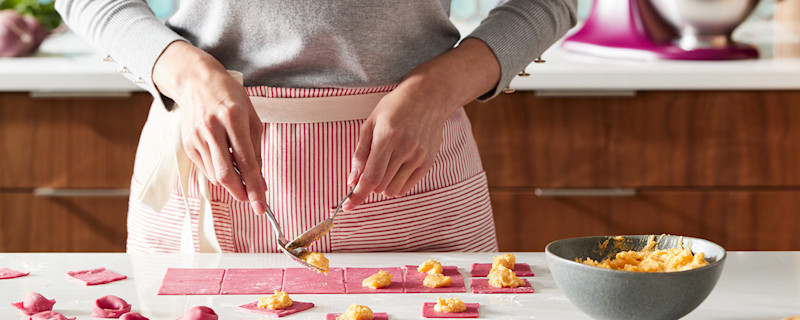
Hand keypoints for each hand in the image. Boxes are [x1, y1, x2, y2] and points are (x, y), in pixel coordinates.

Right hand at [153, 41, 266, 214]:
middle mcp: (212, 128)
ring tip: (241, 174)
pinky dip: (219, 172)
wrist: (196, 81)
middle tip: (252, 200)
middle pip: (224, 174)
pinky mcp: (187, 144)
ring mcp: (196, 137)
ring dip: (231, 182)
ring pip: (214, 174)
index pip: (246, 162)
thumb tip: (260, 179)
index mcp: (233, 119)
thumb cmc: (230, 97)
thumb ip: (256, 149)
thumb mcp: (252, 117)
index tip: (261, 205)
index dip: (255, 186)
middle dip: (240, 192)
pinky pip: (206, 168)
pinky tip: (225, 162)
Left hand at [342, 38, 500, 210]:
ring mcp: (419, 157)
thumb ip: (360, 154)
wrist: (429, 97)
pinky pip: (407, 187)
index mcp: (387, 137)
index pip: (371, 177)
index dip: (358, 195)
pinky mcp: (428, 162)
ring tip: (383, 166)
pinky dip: (395, 185)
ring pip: (393, 190)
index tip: (348, 207)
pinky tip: (394, 169)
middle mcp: (405, 149)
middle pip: (380, 186)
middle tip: (366, 173)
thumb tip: (352, 180)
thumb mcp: (370, 123)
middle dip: (368, 185)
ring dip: (382, 185)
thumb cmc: (395, 107)